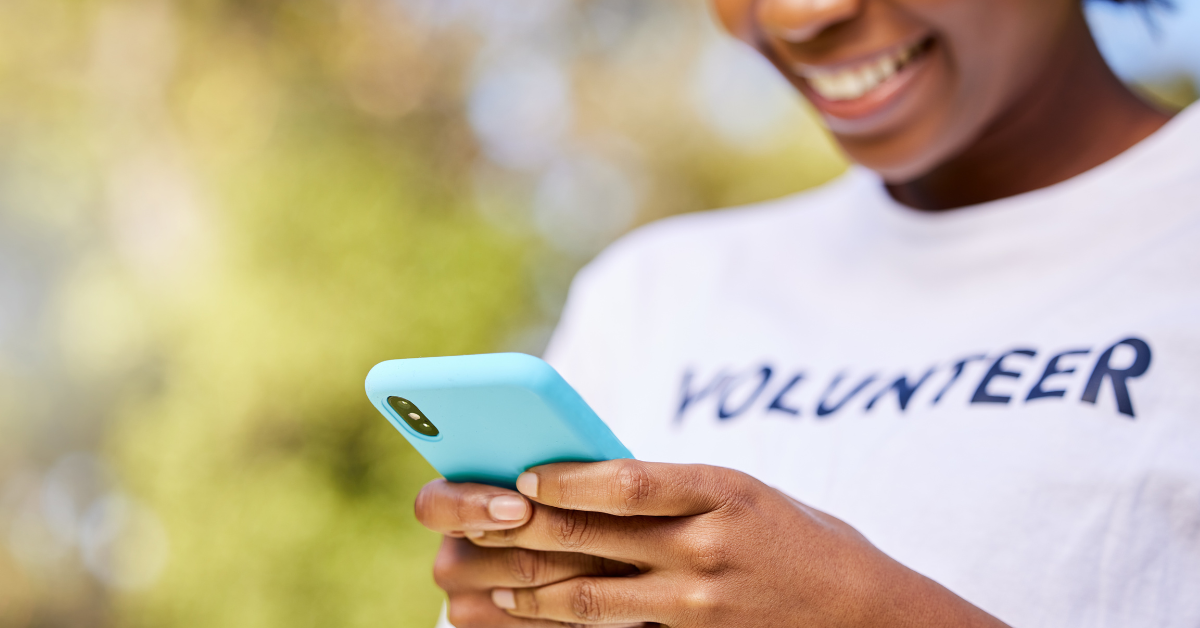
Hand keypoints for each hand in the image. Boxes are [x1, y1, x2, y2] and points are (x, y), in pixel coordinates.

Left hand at [460, 460, 1008, 627]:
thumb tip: (584, 479)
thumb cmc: (796, 536)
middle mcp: (710, 542)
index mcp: (723, 488)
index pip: (634, 481)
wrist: (863, 609)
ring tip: (479, 577)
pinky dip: (561, 620)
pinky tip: (525, 612)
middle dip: (524, 528)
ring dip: (528, 586)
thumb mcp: (743, 492)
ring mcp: (702, 598)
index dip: (571, 481)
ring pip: (594, 594)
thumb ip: (674, 489)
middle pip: (597, 536)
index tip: (524, 476)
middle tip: (472, 517)